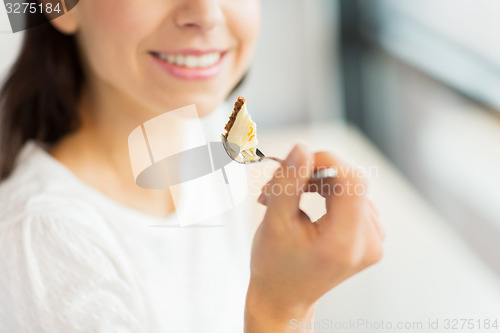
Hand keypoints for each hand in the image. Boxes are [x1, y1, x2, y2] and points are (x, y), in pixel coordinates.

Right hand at [245, 144, 384, 331]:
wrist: (284, 295)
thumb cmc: (275, 265)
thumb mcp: (275, 222)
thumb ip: (288, 182)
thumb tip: (301, 148)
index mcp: (344, 242)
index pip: (352, 181)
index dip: (326, 162)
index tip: (296, 162)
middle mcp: (367, 243)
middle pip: (350, 182)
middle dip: (312, 174)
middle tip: (277, 185)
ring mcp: (372, 242)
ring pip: (349, 188)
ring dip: (316, 184)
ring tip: (286, 198)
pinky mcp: (370, 237)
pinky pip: (352, 199)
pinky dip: (327, 195)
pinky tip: (305, 204)